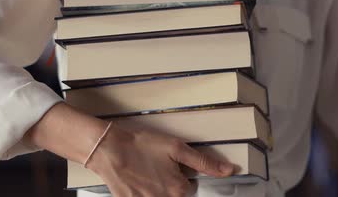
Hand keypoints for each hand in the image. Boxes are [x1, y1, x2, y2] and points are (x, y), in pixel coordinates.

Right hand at [86, 122, 234, 196]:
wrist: (108, 149)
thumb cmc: (141, 146)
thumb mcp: (176, 148)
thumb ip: (204, 162)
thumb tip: (229, 171)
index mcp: (178, 189)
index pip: (190, 187)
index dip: (181, 173)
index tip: (171, 164)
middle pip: (175, 195)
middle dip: (169, 183)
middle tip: (155, 167)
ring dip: (155, 187)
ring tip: (145, 173)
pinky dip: (142, 192)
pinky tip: (135, 180)